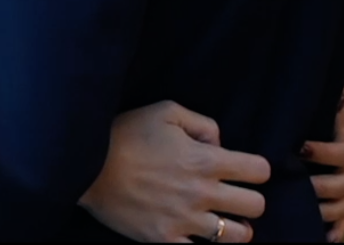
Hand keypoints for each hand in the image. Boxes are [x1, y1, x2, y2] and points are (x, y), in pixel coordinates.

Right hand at [80, 100, 271, 242]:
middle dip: (249, 199)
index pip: (260, 171)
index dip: (255, 168)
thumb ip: (203, 124)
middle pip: (256, 206)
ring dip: (236, 228)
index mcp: (205, 159)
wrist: (83, 163)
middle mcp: (202, 192)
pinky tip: (199, 238)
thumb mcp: (165, 111)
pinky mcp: (165, 239)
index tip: (243, 169)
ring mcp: (185, 220)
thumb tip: (220, 144)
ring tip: (222, 221)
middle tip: (232, 195)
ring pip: (239, 236)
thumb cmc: (123, 133)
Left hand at [305, 78, 343, 242]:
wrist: (299, 146)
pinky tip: (322, 236)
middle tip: (297, 182)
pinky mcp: (334, 211)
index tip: (299, 148)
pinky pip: (341, 226)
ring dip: (326, 209)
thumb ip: (333, 97)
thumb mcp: (314, 110)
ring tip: (303, 208)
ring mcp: (341, 193)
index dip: (325, 151)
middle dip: (322, 184)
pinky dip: (334, 232)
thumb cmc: (304, 124)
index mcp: (343, 147)